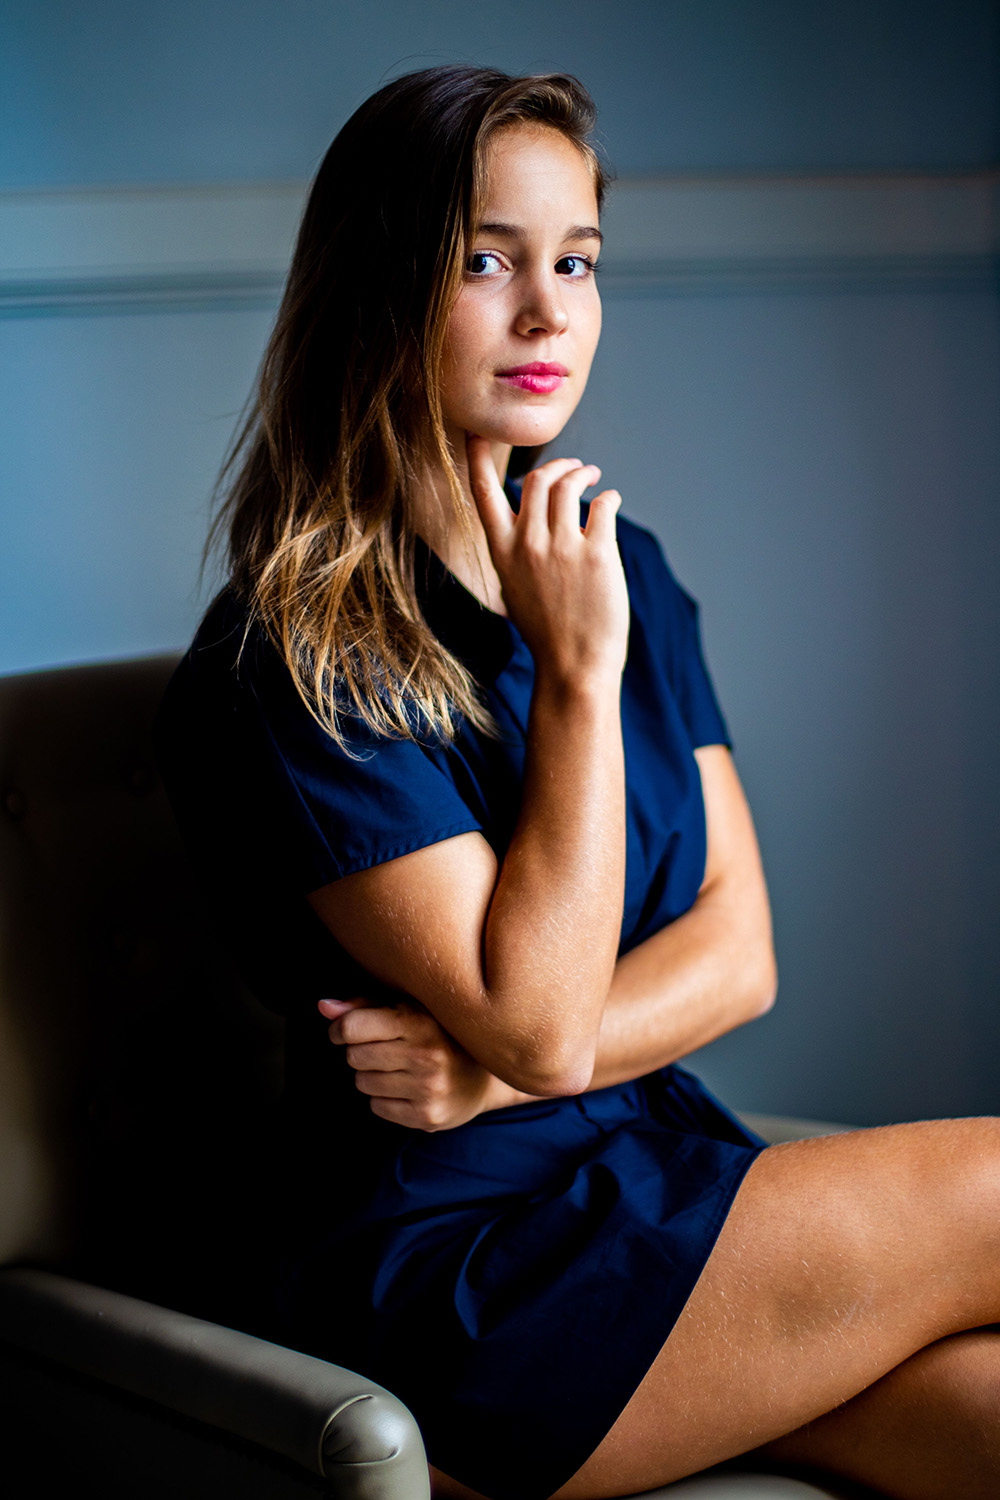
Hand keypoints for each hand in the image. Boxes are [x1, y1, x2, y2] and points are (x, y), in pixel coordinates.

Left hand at [318, 996, 496, 1130]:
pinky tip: (406, 1089)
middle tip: (382, 1050)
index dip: (340, 1029)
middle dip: (360, 1052)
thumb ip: (364, 1006)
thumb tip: (323, 1006)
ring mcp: (428, 1089)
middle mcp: (426, 1055)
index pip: (353, 1027)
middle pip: (354, 1056)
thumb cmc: (437, 1035)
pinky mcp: (427, 1116)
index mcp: (420, 1020)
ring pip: (363, 1083)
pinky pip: (377, 1107)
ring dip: (372, 1076)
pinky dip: (384, 1098)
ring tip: (398, 1069)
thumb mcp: (408, 1010)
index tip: (344, 1031)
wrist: (484, 1078)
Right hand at [466, 434, 628, 683]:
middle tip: (574, 468)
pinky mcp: (598, 553)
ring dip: (583, 473)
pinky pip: (603, 504)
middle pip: (537, 479)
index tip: (477, 432)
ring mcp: (561, 548)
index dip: (478, 457)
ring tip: (592, 478)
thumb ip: (518, 551)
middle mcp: (527, 544)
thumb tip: (534, 519)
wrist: (574, 667)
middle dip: (557, 465)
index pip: (482, 493)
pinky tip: (610, 501)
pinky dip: (608, 496)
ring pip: (568, 484)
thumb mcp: (516, 588)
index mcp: (501, 553)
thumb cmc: (548, 631)